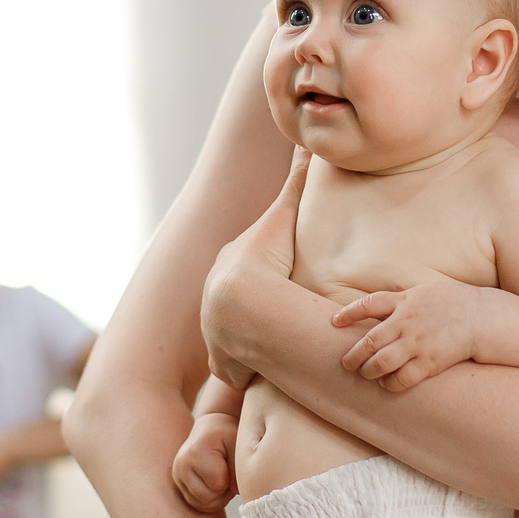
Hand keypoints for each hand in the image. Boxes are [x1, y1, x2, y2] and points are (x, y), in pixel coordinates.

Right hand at [171, 411, 239, 512]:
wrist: (209, 428)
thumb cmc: (226, 436)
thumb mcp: (237, 447)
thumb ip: (238, 471)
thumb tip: (235, 492)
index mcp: (195, 453)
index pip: (218, 484)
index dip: (230, 480)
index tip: (231, 466)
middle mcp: (181, 466)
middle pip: (207, 498)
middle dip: (223, 492)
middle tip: (229, 475)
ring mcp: (177, 475)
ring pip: (201, 504)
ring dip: (217, 497)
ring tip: (222, 479)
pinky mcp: (178, 483)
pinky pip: (196, 503)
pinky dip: (209, 499)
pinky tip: (214, 484)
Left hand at [201, 146, 308, 390]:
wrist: (245, 307)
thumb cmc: (266, 259)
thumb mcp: (283, 220)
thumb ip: (296, 184)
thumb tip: (305, 144)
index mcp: (228, 264)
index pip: (246, 263)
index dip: (262, 267)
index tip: (273, 274)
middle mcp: (213, 298)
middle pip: (235, 301)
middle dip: (249, 307)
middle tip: (274, 314)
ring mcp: (215, 332)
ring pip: (230, 336)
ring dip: (245, 342)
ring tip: (267, 348)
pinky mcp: (223, 362)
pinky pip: (232, 368)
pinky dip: (242, 370)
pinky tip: (256, 373)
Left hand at [332, 278, 485, 391]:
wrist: (483, 318)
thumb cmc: (456, 302)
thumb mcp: (427, 290)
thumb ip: (405, 294)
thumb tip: (388, 291)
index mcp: (404, 301)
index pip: (367, 304)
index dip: (348, 313)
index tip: (335, 321)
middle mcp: (406, 322)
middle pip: (369, 340)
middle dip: (353, 354)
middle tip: (346, 363)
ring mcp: (417, 343)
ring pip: (381, 362)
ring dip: (369, 371)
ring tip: (365, 374)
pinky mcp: (430, 362)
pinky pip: (403, 378)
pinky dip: (391, 383)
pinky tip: (388, 384)